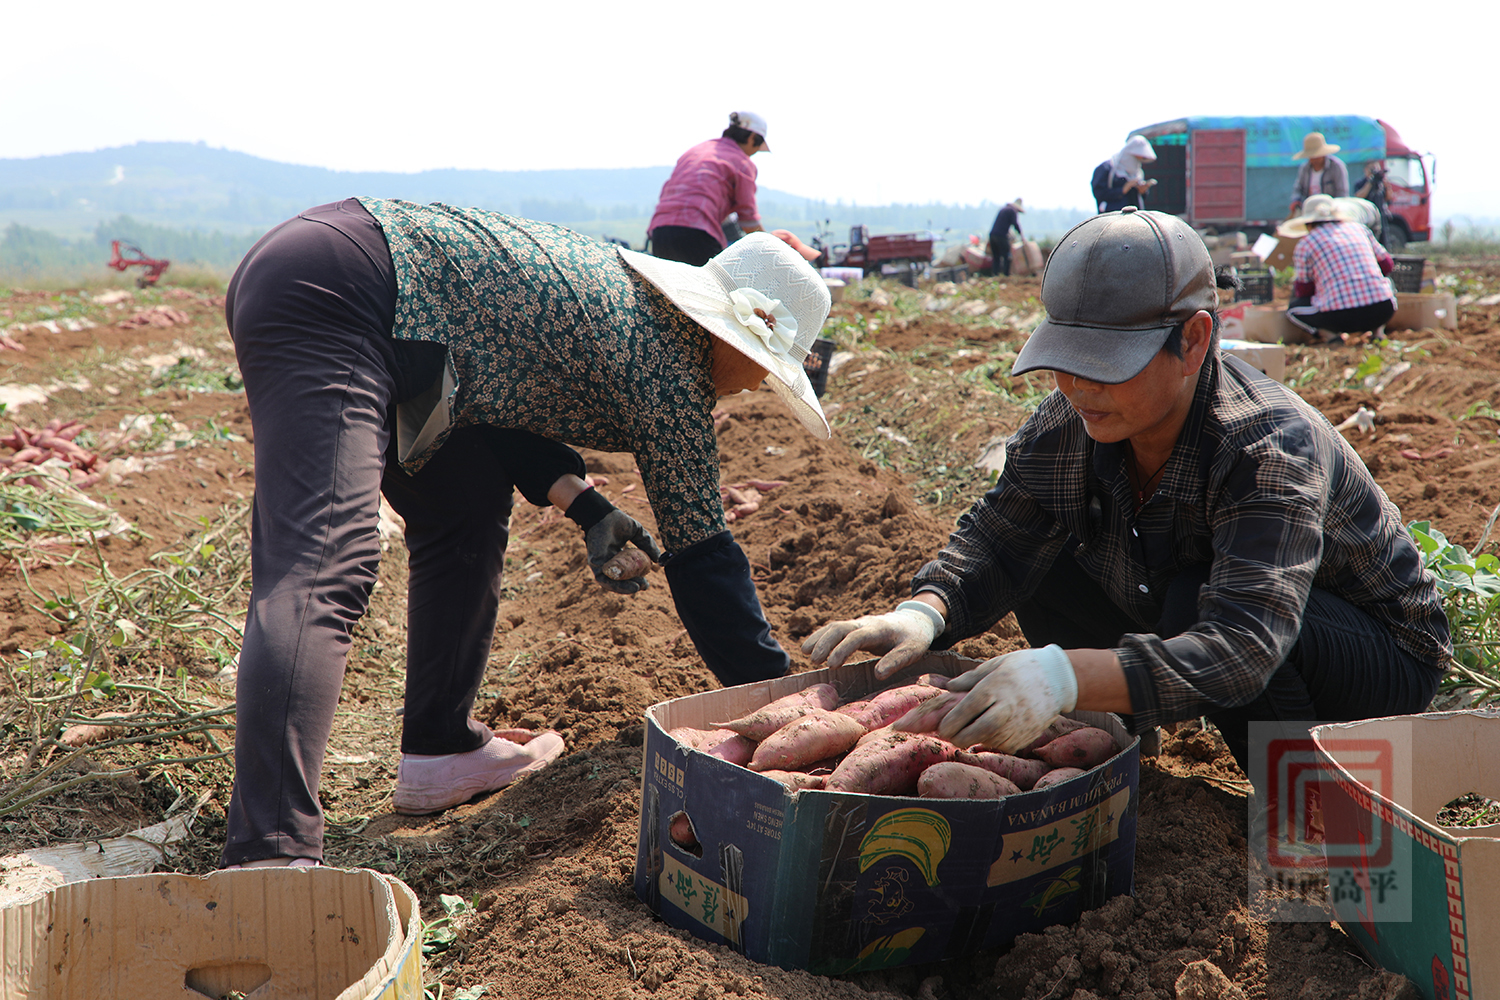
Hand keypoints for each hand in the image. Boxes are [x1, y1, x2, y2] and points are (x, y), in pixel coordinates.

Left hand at [585, 510, 661, 593]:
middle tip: (644, 586)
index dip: (637, 578)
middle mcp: (609, 561)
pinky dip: (615, 585)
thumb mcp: (638, 533)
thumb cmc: (618, 521)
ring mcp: (601, 563)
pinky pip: (603, 579)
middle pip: (621, 579)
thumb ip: (647, 544)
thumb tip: (658, 559)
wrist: (604, 515)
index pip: (628, 571)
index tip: (647, 582)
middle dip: (632, 585)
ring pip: (612, 582)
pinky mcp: (595, 564)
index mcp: (618, 556)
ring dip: (625, 588)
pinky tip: (628, 585)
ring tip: (637, 588)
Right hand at [800, 603, 940, 676]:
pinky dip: (821, 637)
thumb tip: (878, 674)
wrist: (915, 620)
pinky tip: (810, 648)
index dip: (842, 649)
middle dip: (825, 642)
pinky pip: (835, 629)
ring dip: (819, 638)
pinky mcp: (854, 628)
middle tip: (814, 660)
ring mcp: (858, 623)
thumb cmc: (914, 638)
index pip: (856, 636)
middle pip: (840, 627)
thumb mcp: (912, 650)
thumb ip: (896, 661)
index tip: (831, 665)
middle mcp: (865, 623)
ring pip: (834, 626)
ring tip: (805, 653)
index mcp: (879, 629)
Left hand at [937, 645, 1077, 751]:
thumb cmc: (1023, 668)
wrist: (1058, 680)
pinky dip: (993, 741)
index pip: (963, 712)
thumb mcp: (996, 665)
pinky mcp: (1026, 737)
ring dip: (974, 739)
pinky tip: (995, 730)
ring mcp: (1017, 726)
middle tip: (951, 734)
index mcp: (993, 688)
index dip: (948, 724)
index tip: (941, 727)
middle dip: (957, 737)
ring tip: (973, 729)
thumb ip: (970, 678)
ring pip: (985, 741)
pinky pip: (1002, 746)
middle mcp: (1004, 709)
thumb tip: (948, 687)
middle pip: (971, 734)